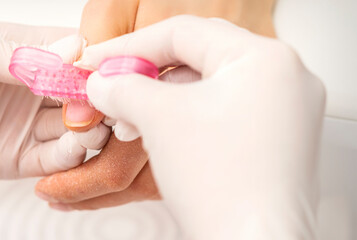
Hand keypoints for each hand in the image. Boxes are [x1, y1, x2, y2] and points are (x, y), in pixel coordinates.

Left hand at [0, 22, 87, 236]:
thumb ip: (14, 52)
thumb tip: (71, 50)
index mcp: (14, 49)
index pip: (69, 49)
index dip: (91, 58)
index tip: (102, 70)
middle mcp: (23, 86)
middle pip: (80, 89)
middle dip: (96, 96)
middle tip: (102, 103)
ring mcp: (20, 123)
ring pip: (75, 125)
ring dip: (90, 127)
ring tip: (89, 128)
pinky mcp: (13, 159)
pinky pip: (54, 159)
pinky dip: (72, 156)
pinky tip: (74, 149)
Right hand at [36, 0, 277, 210]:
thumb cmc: (223, 188)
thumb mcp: (159, 119)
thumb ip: (123, 88)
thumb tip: (103, 81)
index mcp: (265, 59)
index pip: (184, 32)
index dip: (130, 46)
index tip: (99, 60)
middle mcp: (283, 80)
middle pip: (196, 58)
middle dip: (145, 77)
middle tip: (111, 89)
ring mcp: (282, 112)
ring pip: (206, 88)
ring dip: (161, 102)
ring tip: (129, 122)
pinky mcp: (272, 140)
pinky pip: (220, 113)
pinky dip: (184, 120)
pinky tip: (158, 134)